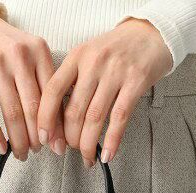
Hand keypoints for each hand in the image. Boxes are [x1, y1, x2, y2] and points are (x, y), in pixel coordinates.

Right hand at [0, 7, 65, 159]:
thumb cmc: (3, 46)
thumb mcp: (29, 55)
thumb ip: (43, 82)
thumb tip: (56, 125)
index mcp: (39, 51)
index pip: (52, 97)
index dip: (56, 126)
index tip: (57, 145)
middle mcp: (20, 56)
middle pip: (34, 108)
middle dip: (38, 138)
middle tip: (38, 152)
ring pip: (12, 113)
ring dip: (18, 140)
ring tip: (21, 153)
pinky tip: (1, 148)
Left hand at [37, 18, 171, 165]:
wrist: (151, 33)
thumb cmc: (116, 50)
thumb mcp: (88, 56)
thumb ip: (72, 81)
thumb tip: (57, 120)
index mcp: (77, 56)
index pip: (53, 91)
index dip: (45, 118)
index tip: (44, 138)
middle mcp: (94, 63)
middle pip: (74, 110)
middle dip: (70, 138)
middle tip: (70, 149)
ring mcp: (115, 72)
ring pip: (94, 118)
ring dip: (88, 144)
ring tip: (87, 157)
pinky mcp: (136, 82)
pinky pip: (119, 118)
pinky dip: (111, 141)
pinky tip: (107, 154)